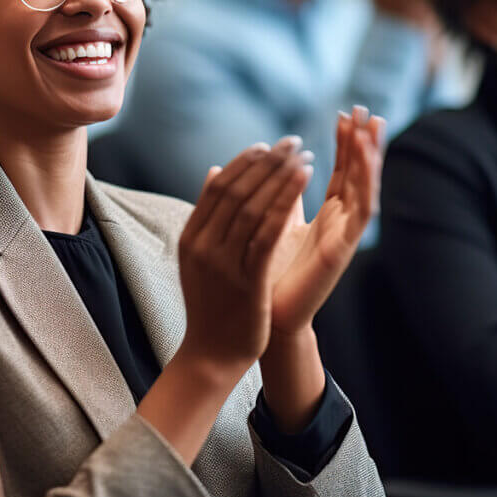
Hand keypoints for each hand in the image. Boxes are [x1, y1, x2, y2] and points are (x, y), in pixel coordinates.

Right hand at [177, 136, 314, 370]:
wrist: (211, 354)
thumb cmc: (212, 304)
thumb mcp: (201, 257)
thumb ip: (209, 215)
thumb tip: (215, 171)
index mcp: (191, 236)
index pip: (219, 186)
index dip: (245, 162)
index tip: (269, 145)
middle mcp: (203, 245)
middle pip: (236, 190)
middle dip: (267, 162)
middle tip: (292, 142)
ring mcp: (222, 263)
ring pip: (252, 207)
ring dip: (280, 177)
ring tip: (303, 156)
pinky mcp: (246, 280)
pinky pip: (267, 233)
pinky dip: (285, 203)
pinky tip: (305, 184)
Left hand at [269, 106, 383, 336]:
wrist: (266, 314)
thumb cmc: (271, 270)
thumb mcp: (274, 221)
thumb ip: (280, 193)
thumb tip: (274, 161)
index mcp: (326, 214)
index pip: (341, 169)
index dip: (344, 142)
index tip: (345, 111)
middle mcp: (340, 222)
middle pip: (359, 174)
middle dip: (363, 142)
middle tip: (366, 109)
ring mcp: (345, 235)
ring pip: (365, 187)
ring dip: (370, 157)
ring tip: (370, 127)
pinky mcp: (343, 250)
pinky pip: (361, 211)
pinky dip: (364, 184)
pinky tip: (364, 161)